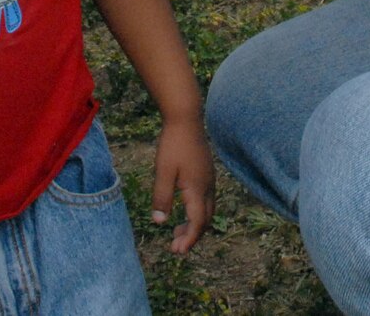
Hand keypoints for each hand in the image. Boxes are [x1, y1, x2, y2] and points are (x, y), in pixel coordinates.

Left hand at [152, 116, 214, 254]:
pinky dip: (196, 212)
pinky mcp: (207, 173)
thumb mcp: (162, 172)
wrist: (186, 117)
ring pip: (207, 210)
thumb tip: (160, 222)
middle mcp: (208, 186)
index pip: (197, 222)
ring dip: (194, 225)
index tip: (178, 251)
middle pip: (205, 220)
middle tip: (174, 247)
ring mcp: (210, 179)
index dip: (189, 239)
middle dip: (191, 236)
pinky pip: (206, 200)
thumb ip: (162, 197)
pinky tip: (184, 210)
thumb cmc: (173, 144)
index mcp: (197, 189)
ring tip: (176, 233)